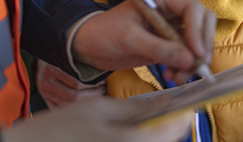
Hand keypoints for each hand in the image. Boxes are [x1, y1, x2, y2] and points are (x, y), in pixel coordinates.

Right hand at [1, 97, 191, 141]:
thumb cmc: (58, 128)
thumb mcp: (96, 108)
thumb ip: (133, 108)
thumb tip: (166, 104)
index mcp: (129, 141)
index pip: (175, 129)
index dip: (183, 115)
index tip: (184, 103)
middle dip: (169, 129)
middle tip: (163, 112)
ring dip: (154, 135)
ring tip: (145, 122)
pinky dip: (138, 138)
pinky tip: (128, 132)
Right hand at [36, 59, 105, 107]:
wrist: (36, 61)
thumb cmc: (54, 56)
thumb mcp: (62, 55)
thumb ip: (74, 61)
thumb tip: (97, 70)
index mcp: (52, 69)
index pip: (76, 82)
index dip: (92, 84)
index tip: (102, 82)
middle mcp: (47, 83)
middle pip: (74, 96)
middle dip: (92, 94)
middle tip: (102, 90)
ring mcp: (45, 93)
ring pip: (69, 104)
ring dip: (85, 102)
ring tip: (96, 96)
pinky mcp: (45, 99)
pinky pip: (61, 108)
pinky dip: (73, 108)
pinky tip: (83, 104)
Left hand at [72, 0, 215, 82]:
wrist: (89, 45)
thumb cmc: (104, 32)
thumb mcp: (129, 38)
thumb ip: (158, 48)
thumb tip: (188, 59)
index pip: (192, 9)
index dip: (198, 30)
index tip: (196, 53)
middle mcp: (170, 11)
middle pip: (202, 24)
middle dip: (201, 46)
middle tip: (195, 67)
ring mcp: (170, 28)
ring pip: (196, 42)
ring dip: (193, 61)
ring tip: (178, 77)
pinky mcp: (167, 45)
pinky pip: (185, 55)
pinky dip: (184, 67)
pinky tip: (172, 76)